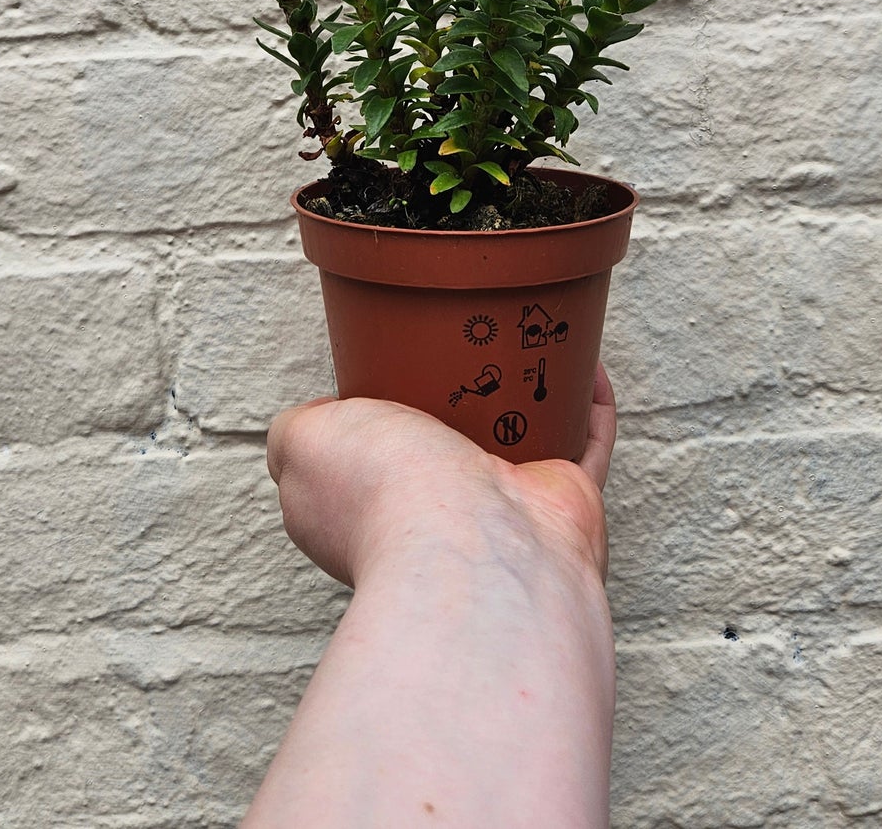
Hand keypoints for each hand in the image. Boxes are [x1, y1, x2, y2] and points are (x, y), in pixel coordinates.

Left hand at [265, 363, 616, 587]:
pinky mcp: (563, 501)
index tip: (378, 369)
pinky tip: (582, 360)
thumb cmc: (383, 493)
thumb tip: (314, 416)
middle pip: (447, 448)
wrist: (473, 540)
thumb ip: (292, 430)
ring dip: (526, 398)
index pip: (366, 461)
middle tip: (461, 346)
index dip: (369, 417)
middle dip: (454, 401)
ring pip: (519, 444)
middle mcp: (435, 515)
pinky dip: (589, 405)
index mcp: (366, 509)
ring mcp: (503, 510)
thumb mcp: (301, 443)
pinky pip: (584, 444)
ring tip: (524, 341)